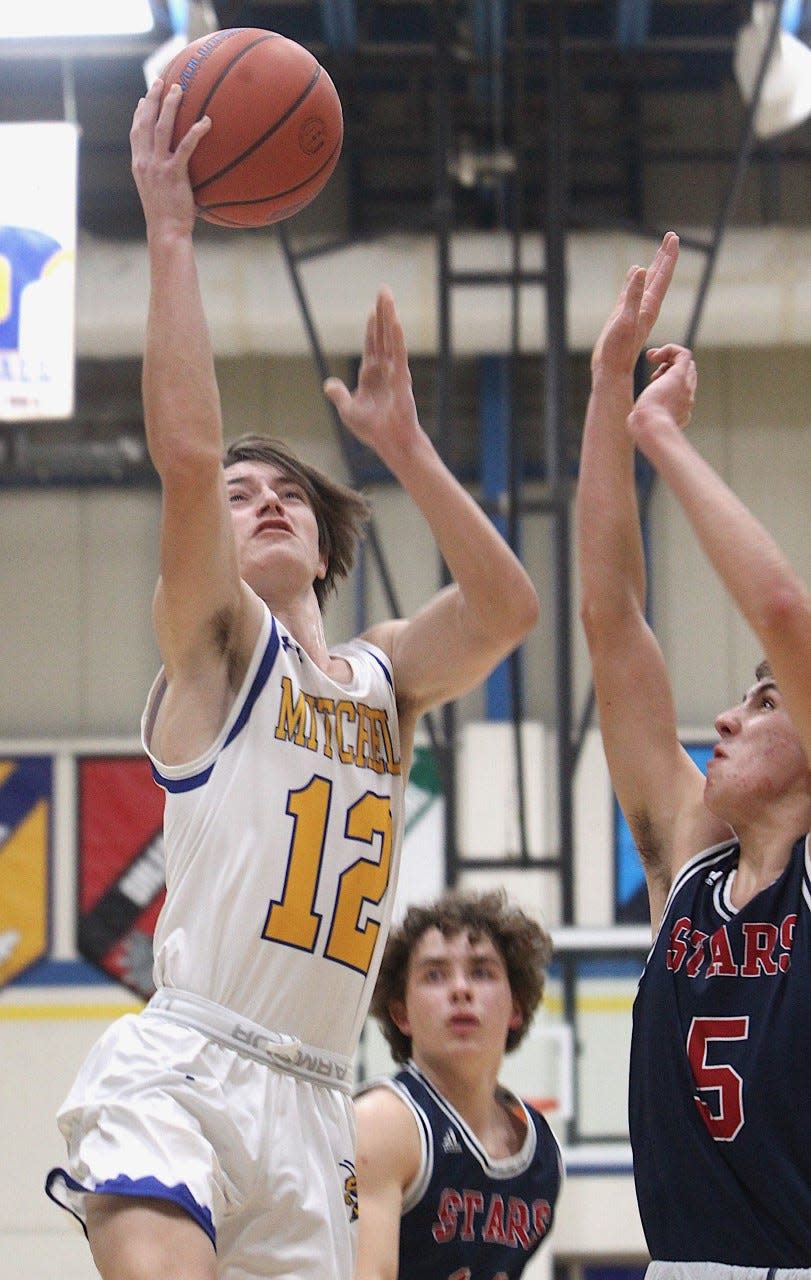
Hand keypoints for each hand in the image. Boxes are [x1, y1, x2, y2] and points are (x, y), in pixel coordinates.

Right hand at [130, 79, 210, 235]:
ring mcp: (157, 166)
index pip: (136, 132)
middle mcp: (144, 162)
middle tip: (160, 81)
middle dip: (151, 98)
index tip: (143, 98)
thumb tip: (175, 170)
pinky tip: (206, 122)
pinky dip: (196, 132)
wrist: (166, 231)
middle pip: (145, 122)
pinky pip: (185, 147)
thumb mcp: (158, 192)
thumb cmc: (166, 217)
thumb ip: (162, 176)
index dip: (139, 113)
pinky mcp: (173, 174)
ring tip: (179, 89)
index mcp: (139, 165)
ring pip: (162, 128)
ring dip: (170, 105)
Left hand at [323, 288, 422, 465]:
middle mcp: (384, 370)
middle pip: (382, 335)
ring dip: (389, 317)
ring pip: (390, 339)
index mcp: (371, 376)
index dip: (372, 329)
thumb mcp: (348, 411)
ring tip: (388, 297)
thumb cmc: (373, 430)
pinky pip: (398, 355)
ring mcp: (394, 373)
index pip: (372, 346)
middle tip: (384, 291)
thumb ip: (339, 395)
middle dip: (382, 313)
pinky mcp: (401, 380)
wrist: (391, 444)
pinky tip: (394, 322)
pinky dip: (396, 339)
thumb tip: (329, 383)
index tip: (373, 311)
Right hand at [591, 231, 679, 377]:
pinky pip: (634, 291)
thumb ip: (633, 295)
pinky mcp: (625, 315)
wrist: (611, 370)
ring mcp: (636, 311)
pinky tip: (635, 272)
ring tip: (659, 251)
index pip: (662, 275)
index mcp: (649, 305)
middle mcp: (646, 306)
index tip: (673, 237)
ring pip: (648, 282)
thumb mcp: (625, 319)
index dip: (668, 256)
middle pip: (659, 276)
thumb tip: (640, 270)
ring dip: (654, 266)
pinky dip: (636, 279)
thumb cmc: (617, 349)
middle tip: (671, 236)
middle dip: (665, 256)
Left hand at [627, 344, 696, 452]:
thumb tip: (632, 419)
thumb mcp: (641, 425)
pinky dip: (670, 349)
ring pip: (687, 364)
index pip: (684, 390)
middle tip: (653, 374)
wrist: (651, 426)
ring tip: (651, 359)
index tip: (653, 381)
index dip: (670, 381)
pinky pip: (683, 354)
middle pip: (689, 374)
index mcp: (681, 411)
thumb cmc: (642, 429)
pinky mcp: (680, 375)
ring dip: (669, 358)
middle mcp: (687, 399)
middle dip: (672, 369)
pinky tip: (652, 356)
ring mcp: (686, 387)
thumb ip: (641, 420)